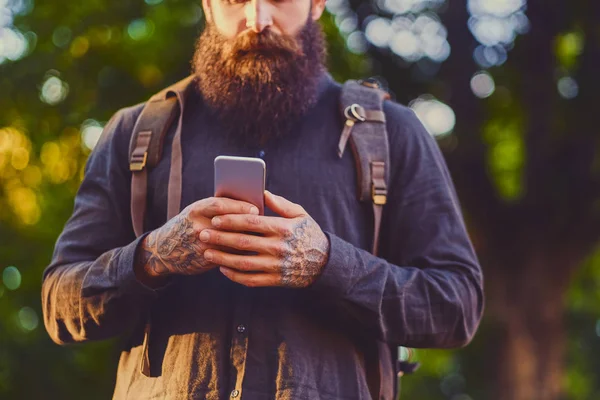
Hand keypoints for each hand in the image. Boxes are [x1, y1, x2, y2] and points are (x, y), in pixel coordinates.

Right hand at [135, 197, 258, 280]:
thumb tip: (246, 204)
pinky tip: (252, 250)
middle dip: (247, 223)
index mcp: (196, 210)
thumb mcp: (196, 212)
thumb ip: (216, 209)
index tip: (255, 208)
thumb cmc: (188, 225)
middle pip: (228, 224)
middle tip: (263, 223)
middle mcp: (197, 226)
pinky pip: (228, 255)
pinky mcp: (206, 259)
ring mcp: (201, 244)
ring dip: (247, 239)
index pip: (221, 205)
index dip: (239, 206)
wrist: (164, 250)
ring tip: (262, 236)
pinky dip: (241, 252)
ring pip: (230, 241)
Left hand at [199, 191, 329, 287]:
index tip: (215, 219)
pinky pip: (250, 279)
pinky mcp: (275, 280)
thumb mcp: (301, 215)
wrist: (325, 263)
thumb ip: (281, 204)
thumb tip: (263, 193)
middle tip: (202, 235)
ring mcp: (276, 266)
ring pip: (242, 262)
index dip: (231, 220)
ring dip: (222, 257)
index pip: (251, 222)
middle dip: (219, 238)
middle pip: (242, 242)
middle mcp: (278, 247)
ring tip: (207, 252)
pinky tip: (222, 268)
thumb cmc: (309, 234)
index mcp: (282, 228)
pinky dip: (234, 275)